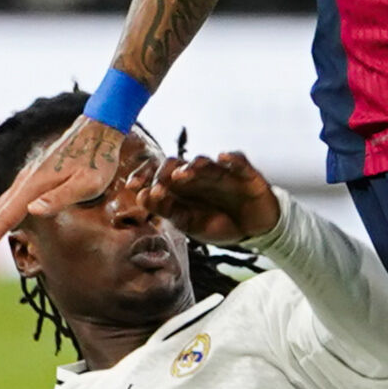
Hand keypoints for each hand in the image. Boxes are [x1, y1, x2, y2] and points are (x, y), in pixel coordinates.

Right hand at [0, 114, 128, 269]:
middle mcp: (25, 182)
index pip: (3, 221)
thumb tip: (31, 210)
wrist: (99, 127)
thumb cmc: (99, 159)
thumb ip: (60, 197)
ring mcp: (27, 178)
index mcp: (33, 186)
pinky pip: (8, 200)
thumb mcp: (89, 183)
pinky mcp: (34, 176)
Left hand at [143, 150, 278, 243]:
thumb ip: (168, 210)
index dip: (144, 175)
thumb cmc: (219, 225)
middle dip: (167, 171)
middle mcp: (198, 176)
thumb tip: (141, 197)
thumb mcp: (190, 223)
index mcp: (181, 188)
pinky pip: (238, 161)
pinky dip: (231, 158)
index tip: (132, 186)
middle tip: (161, 183)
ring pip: (206, 162)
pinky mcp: (245, 173)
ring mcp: (221, 173)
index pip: (158, 175)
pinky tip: (223, 157)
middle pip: (179, 164)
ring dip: (195, 165)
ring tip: (184, 172)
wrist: (254, 231)